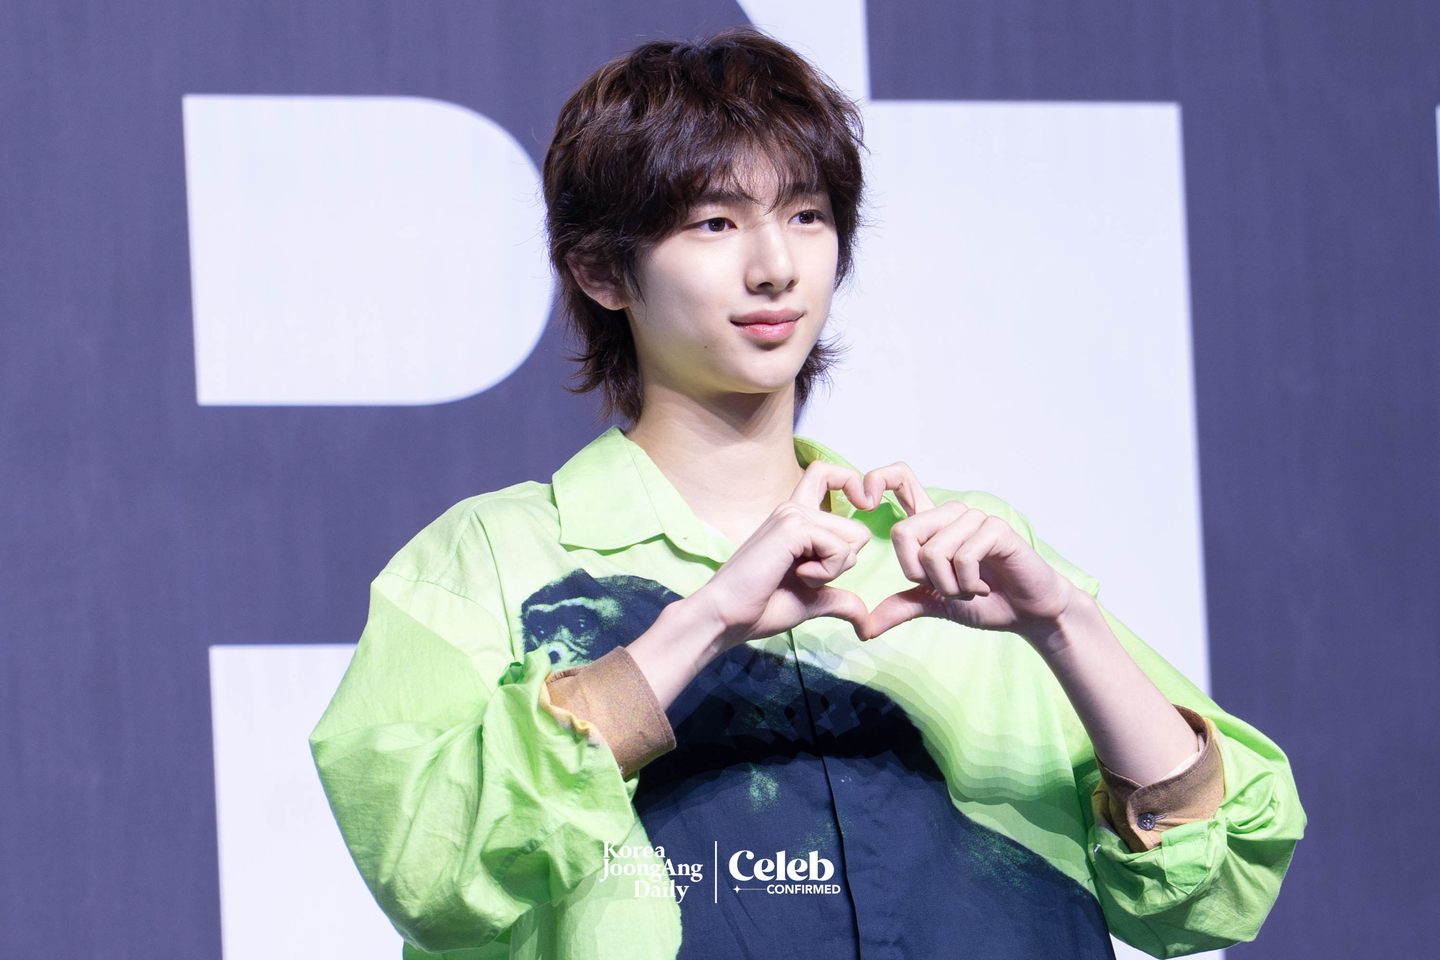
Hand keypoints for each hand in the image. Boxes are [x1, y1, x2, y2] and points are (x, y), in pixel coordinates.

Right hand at [690, 461, 879, 651]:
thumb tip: (868, 622)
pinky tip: (797, 576)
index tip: (861, 505)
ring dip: (833, 570)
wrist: (727, 617)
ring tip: (798, 576)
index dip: (852, 485)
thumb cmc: (761, 607)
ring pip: (853, 538)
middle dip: (842, 564)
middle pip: (857, 529)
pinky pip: (839, 549)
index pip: (829, 475)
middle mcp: (794, 508)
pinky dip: (826, 573)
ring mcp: (792, 514)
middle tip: (806, 576)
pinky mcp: (792, 527)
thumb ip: (840, 600)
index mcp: (796, 518)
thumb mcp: (812, 601)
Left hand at [858, 463, 1079, 645]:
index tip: (865, 503)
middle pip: (904, 532)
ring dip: (948, 586)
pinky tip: (984, 587)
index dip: (877, 480)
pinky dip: (968, 584)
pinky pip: (962, 557)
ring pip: (933, 551)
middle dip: (918, 575)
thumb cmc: (984, 601)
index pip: (900, 480)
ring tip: (970, 589)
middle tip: (946, 587)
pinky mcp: (995, 529)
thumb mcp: (934, 604)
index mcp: (931, 523)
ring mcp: (973, 519)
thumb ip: (901, 607)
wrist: (1027, 613)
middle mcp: (949, 514)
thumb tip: (864, 627)